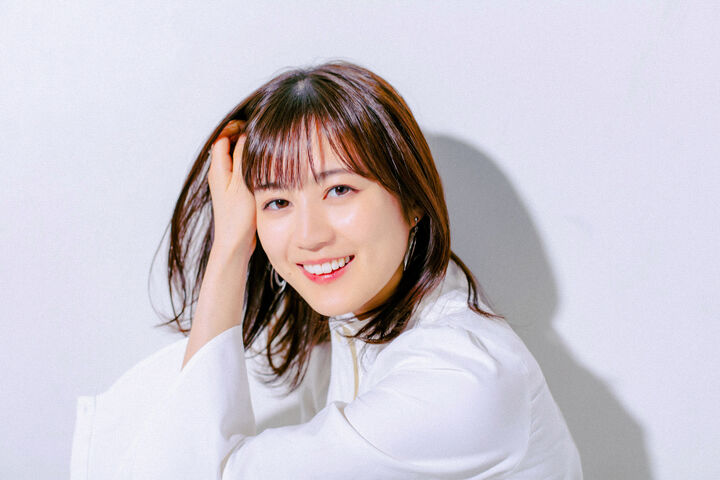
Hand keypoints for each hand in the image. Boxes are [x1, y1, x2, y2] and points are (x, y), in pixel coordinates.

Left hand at [207, 120, 256, 259]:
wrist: (234, 244)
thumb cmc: (237, 217)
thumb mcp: (242, 183)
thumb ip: (242, 157)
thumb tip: (244, 134)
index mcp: (217, 169)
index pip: (222, 138)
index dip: (235, 128)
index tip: (251, 124)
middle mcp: (219, 174)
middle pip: (228, 146)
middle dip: (242, 136)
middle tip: (261, 133)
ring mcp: (226, 183)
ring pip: (235, 158)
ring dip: (247, 151)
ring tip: (264, 147)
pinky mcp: (234, 192)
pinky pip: (240, 170)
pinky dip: (250, 164)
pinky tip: (263, 167)